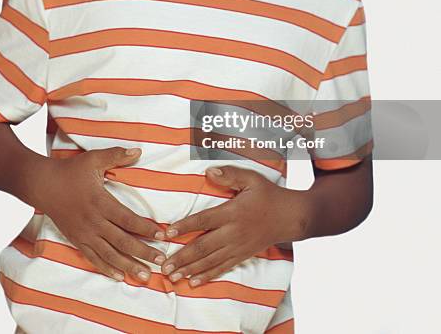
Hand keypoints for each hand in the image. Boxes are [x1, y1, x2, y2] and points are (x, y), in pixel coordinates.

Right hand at [34, 147, 166, 282]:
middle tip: (161, 260)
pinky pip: (93, 258)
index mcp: (100, 202)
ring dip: (129, 266)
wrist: (43, 185)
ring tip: (145, 276)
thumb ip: (116, 155)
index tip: (162, 235)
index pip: (128, 219)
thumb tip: (138, 151)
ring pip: (110, 255)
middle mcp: (94, 221)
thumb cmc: (70, 171)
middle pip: (122, 241)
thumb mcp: (93, 159)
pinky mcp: (77, 240)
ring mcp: (84, 233)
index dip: (146, 229)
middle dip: (143, 252)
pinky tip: (120, 276)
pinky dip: (107, 269)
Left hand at [160, 166, 305, 286]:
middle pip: (203, 246)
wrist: (291, 217)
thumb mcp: (251, 179)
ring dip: (189, 270)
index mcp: (232, 213)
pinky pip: (222, 268)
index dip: (185, 226)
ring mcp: (237, 247)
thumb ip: (230, 175)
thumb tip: (208, 171)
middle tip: (164, 266)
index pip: (204, 220)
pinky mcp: (242, 256)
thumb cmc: (268, 195)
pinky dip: (207, 276)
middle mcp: (233, 233)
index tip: (168, 233)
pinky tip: (193, 282)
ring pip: (210, 261)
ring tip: (172, 277)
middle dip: (182, 257)